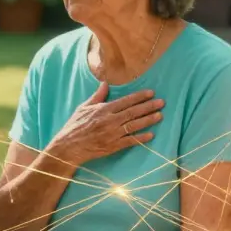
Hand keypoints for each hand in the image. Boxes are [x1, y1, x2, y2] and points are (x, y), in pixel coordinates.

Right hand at [46, 83, 162, 166]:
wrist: (69, 147)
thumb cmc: (75, 126)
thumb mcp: (83, 108)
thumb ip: (97, 96)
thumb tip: (105, 83)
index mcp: (103, 109)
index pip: (125, 101)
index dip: (139, 97)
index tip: (151, 93)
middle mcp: (110, 120)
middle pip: (133, 112)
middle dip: (149, 106)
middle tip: (162, 103)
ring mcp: (112, 134)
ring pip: (134, 125)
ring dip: (148, 120)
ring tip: (160, 115)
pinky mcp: (113, 146)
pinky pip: (130, 141)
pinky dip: (141, 138)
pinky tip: (151, 135)